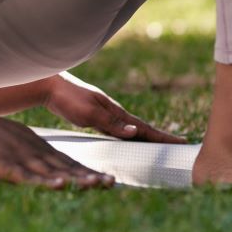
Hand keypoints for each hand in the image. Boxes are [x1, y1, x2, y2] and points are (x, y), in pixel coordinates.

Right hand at [0, 103, 114, 189]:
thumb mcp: (13, 141)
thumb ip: (28, 153)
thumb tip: (39, 164)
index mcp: (36, 147)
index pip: (67, 162)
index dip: (87, 172)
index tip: (107, 180)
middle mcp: (33, 152)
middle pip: (65, 166)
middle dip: (89, 176)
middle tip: (111, 183)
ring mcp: (20, 157)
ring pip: (52, 171)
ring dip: (75, 178)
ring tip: (95, 184)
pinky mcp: (4, 164)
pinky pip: (27, 175)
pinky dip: (44, 181)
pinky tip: (59, 184)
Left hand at [43, 71, 186, 142]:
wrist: (49, 86)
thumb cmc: (67, 99)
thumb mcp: (89, 113)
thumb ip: (111, 124)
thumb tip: (136, 132)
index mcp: (115, 113)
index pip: (144, 128)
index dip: (162, 137)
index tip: (182, 142)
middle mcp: (113, 113)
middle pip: (141, 128)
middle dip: (160, 137)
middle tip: (180, 144)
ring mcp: (104, 114)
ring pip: (129, 129)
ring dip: (145, 136)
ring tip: (160, 144)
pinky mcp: (94, 117)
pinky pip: (117, 130)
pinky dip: (128, 136)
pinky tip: (128, 139)